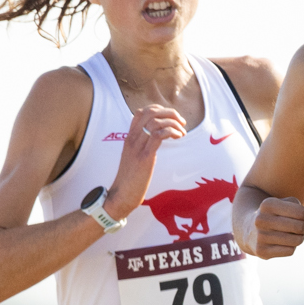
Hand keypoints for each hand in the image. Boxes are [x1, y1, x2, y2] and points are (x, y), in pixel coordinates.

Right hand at [103, 103, 186, 219]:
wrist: (122, 194)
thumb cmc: (130, 178)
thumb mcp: (134, 157)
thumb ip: (142, 146)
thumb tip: (155, 139)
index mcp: (129, 137)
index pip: (141, 112)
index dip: (159, 109)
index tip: (171, 118)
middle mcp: (132, 139)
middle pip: (150, 113)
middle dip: (170, 113)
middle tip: (181, 122)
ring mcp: (137, 147)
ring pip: (156, 122)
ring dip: (173, 123)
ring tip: (182, 133)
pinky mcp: (145, 157)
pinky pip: (158, 135)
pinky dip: (171, 132)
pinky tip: (178, 137)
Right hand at [246, 196, 303, 257]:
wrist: (249, 230)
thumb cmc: (273, 215)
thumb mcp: (282, 203)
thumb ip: (296, 205)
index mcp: (268, 205)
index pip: (300, 212)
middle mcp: (261, 220)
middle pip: (299, 227)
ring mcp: (260, 237)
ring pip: (296, 240)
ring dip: (300, 238)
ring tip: (296, 235)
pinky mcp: (262, 251)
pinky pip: (290, 251)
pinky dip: (292, 247)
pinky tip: (286, 243)